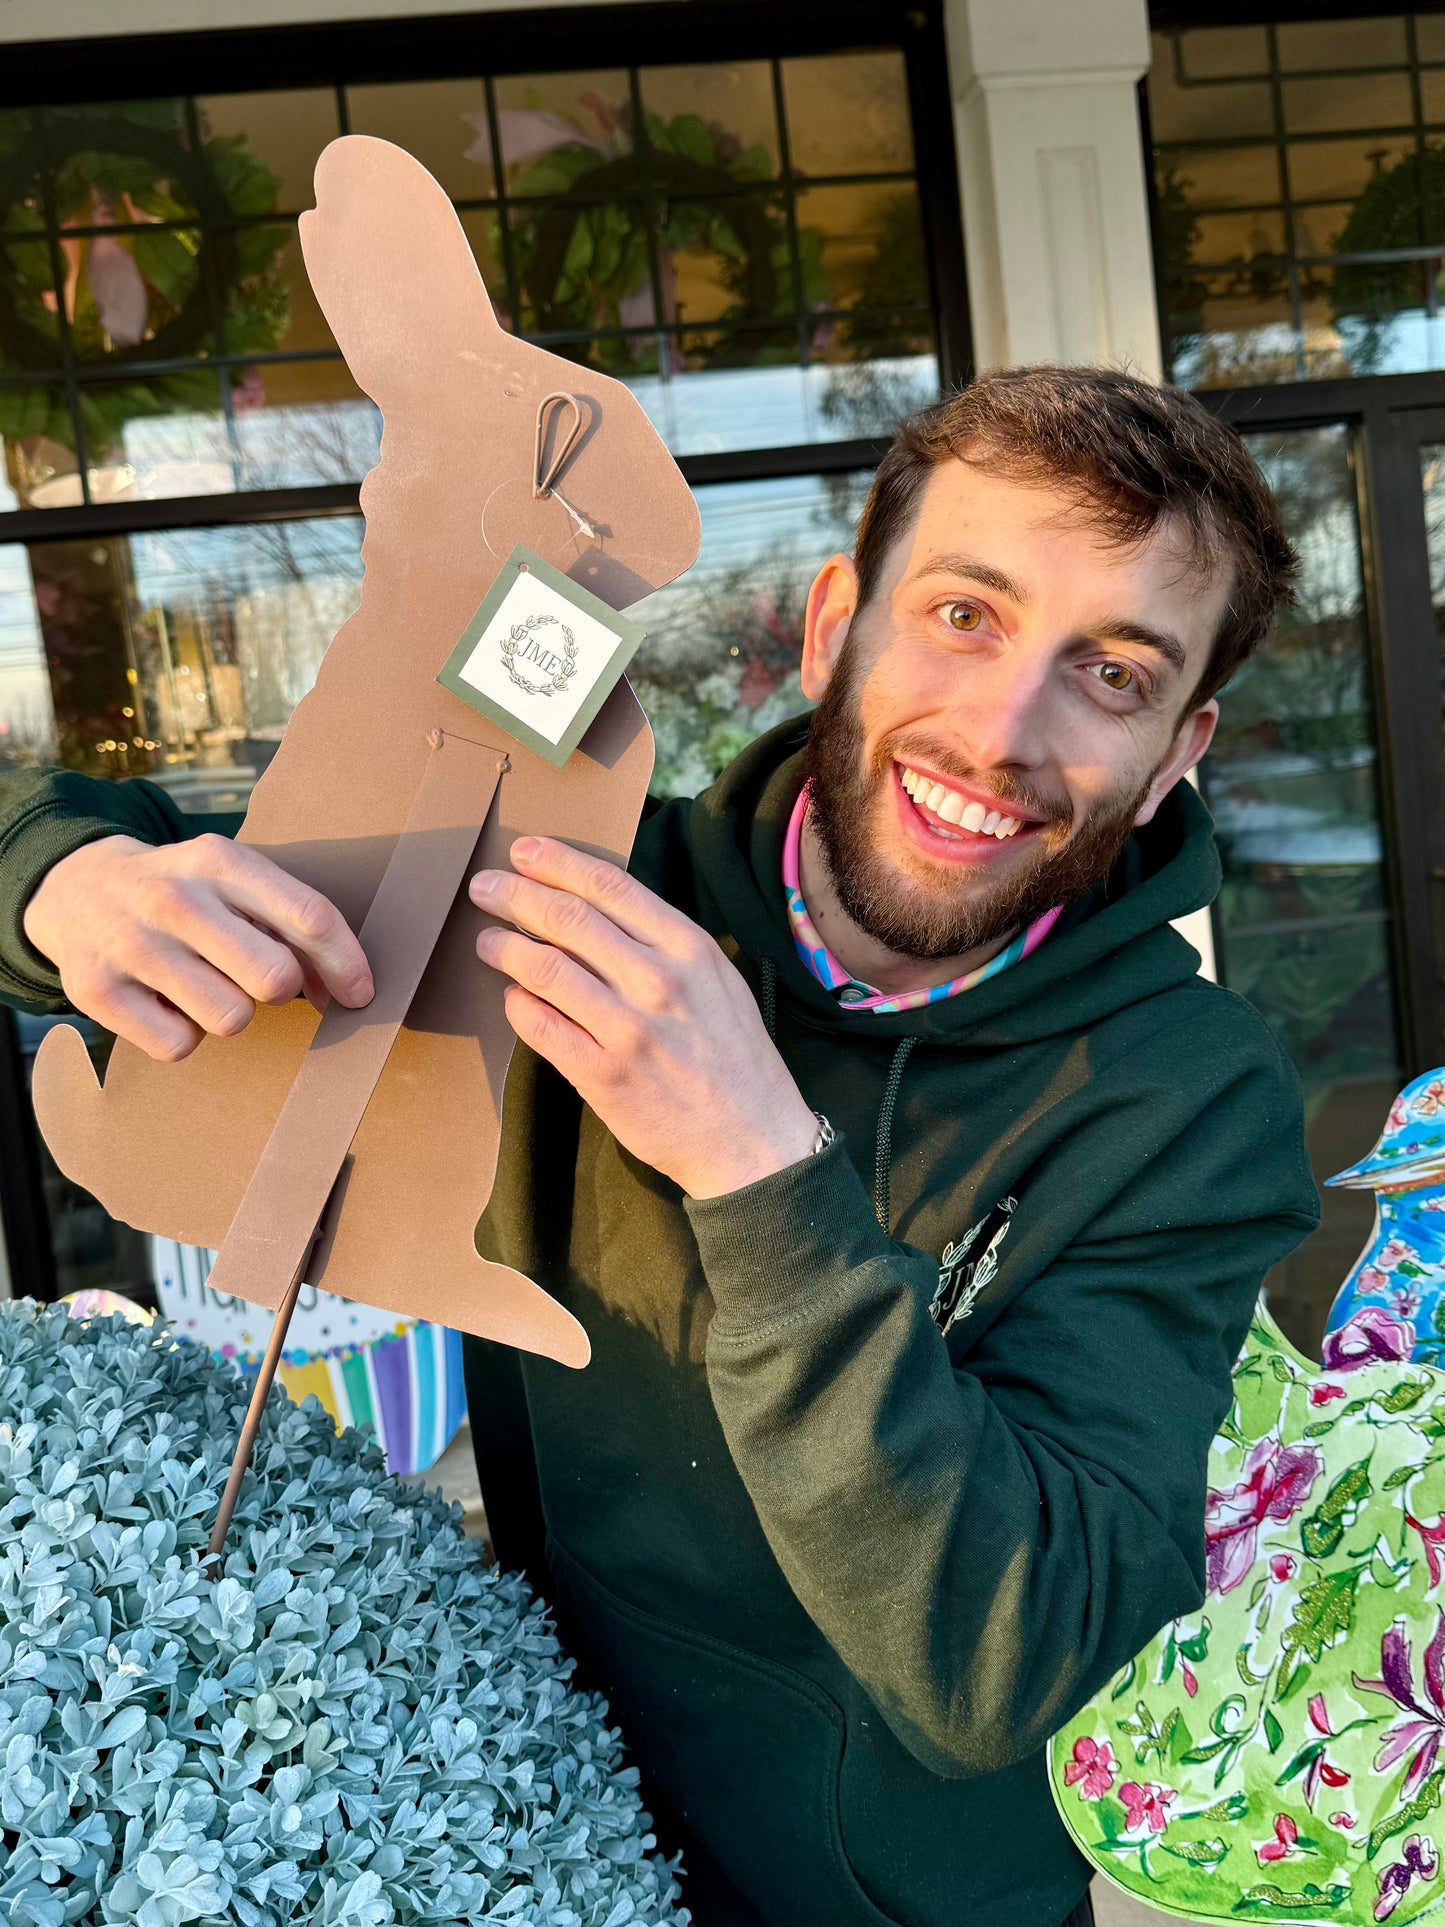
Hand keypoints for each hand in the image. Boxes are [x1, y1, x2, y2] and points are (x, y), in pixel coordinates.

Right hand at [23, 833, 373, 1062]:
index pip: (308, 916)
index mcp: (219, 861)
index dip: (347, 964)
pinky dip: (184, 1035)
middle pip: (274, 977)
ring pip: (231, 1019)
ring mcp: (131, 944)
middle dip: (282, 989)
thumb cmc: (183, 894)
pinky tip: (167, 1003)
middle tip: (260, 980)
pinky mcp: (96, 990)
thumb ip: (291, 926)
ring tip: (205, 984)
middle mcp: (173, 898)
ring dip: (231, 1012)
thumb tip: (347, 991)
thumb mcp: (233, 882)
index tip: (358, 993)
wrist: (74, 888)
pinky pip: (179, 1046)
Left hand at [470, 836, 817, 1198]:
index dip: (557, 862)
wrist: (752, 1139)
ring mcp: (627, 1029)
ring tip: (487, 941)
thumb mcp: (718, 981)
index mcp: (688, 948)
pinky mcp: (601, 1075)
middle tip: (485, 886)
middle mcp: (656, 981)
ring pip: (542, 968)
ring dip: (504, 947)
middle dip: (515, 894)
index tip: (525, 850)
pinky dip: (517, 1005)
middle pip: (567, 918)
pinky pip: (539, 1026)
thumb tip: (601, 910)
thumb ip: (665, 943)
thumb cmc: (735, 1056)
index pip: (609, 885)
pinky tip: (513, 997)